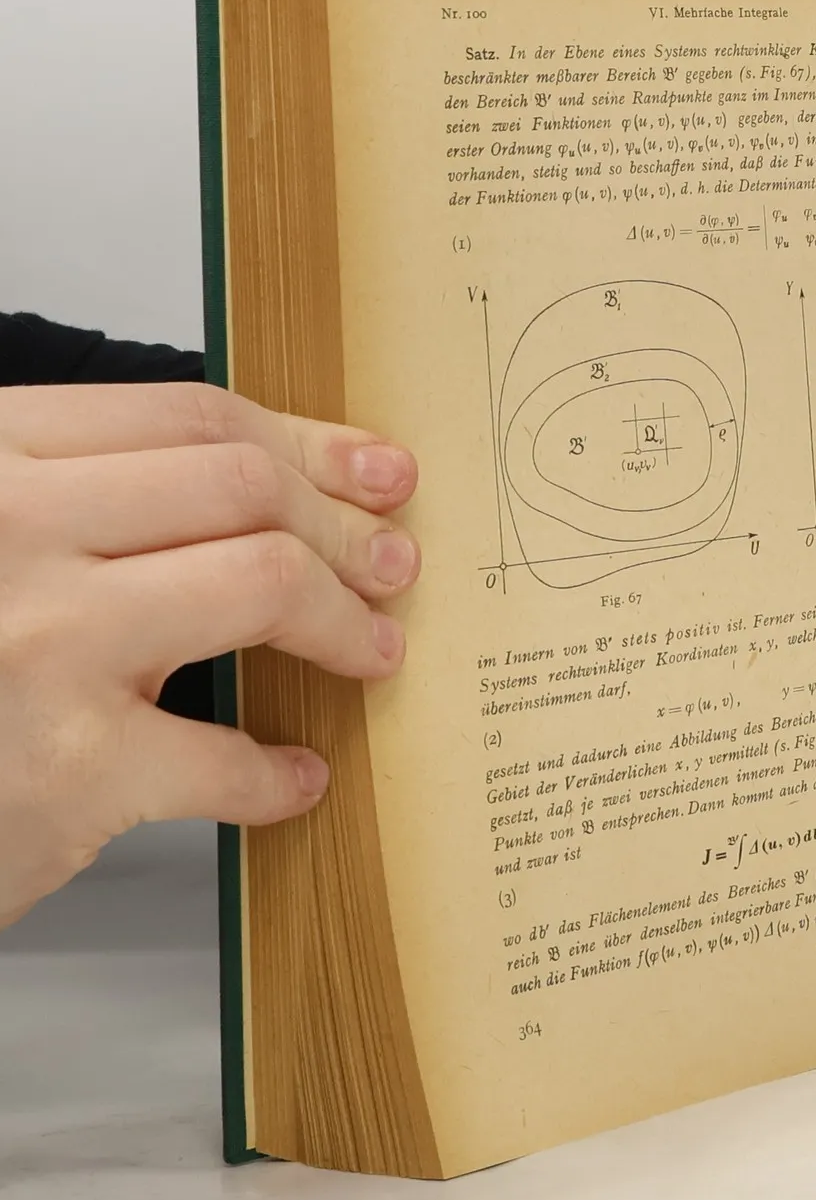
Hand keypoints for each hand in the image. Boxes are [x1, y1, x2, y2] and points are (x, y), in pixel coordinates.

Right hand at [0, 384, 419, 928]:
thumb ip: (88, 501)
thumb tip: (276, 489)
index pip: (190, 417)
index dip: (307, 442)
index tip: (375, 469)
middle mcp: (10, 531)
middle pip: (243, 487)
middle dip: (345, 527)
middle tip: (393, 566)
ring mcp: (39, 645)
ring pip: (262, 582)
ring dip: (343, 622)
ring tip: (372, 651)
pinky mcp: (67, 768)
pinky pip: (226, 758)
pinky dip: (277, 777)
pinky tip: (293, 781)